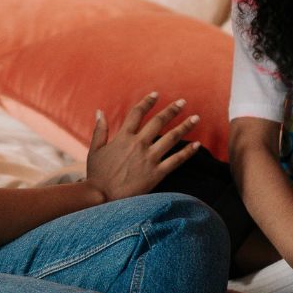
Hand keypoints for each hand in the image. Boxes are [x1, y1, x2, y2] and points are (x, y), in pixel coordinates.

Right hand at [85, 92, 201, 202]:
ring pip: (171, 138)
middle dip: (172, 110)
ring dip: (185, 126)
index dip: (147, 102)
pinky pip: (176, 160)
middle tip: (183, 102)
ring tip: (196, 118)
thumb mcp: (94, 150)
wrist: (102, 198)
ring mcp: (149, 158)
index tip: (156, 94)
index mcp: (123, 137)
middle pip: (158, 121)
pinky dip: (188, 152)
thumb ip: (99, 130)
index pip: (137, 113)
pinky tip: (197, 145)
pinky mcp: (156, 173)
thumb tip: (99, 111)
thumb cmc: (97, 176)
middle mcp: (138, 144)